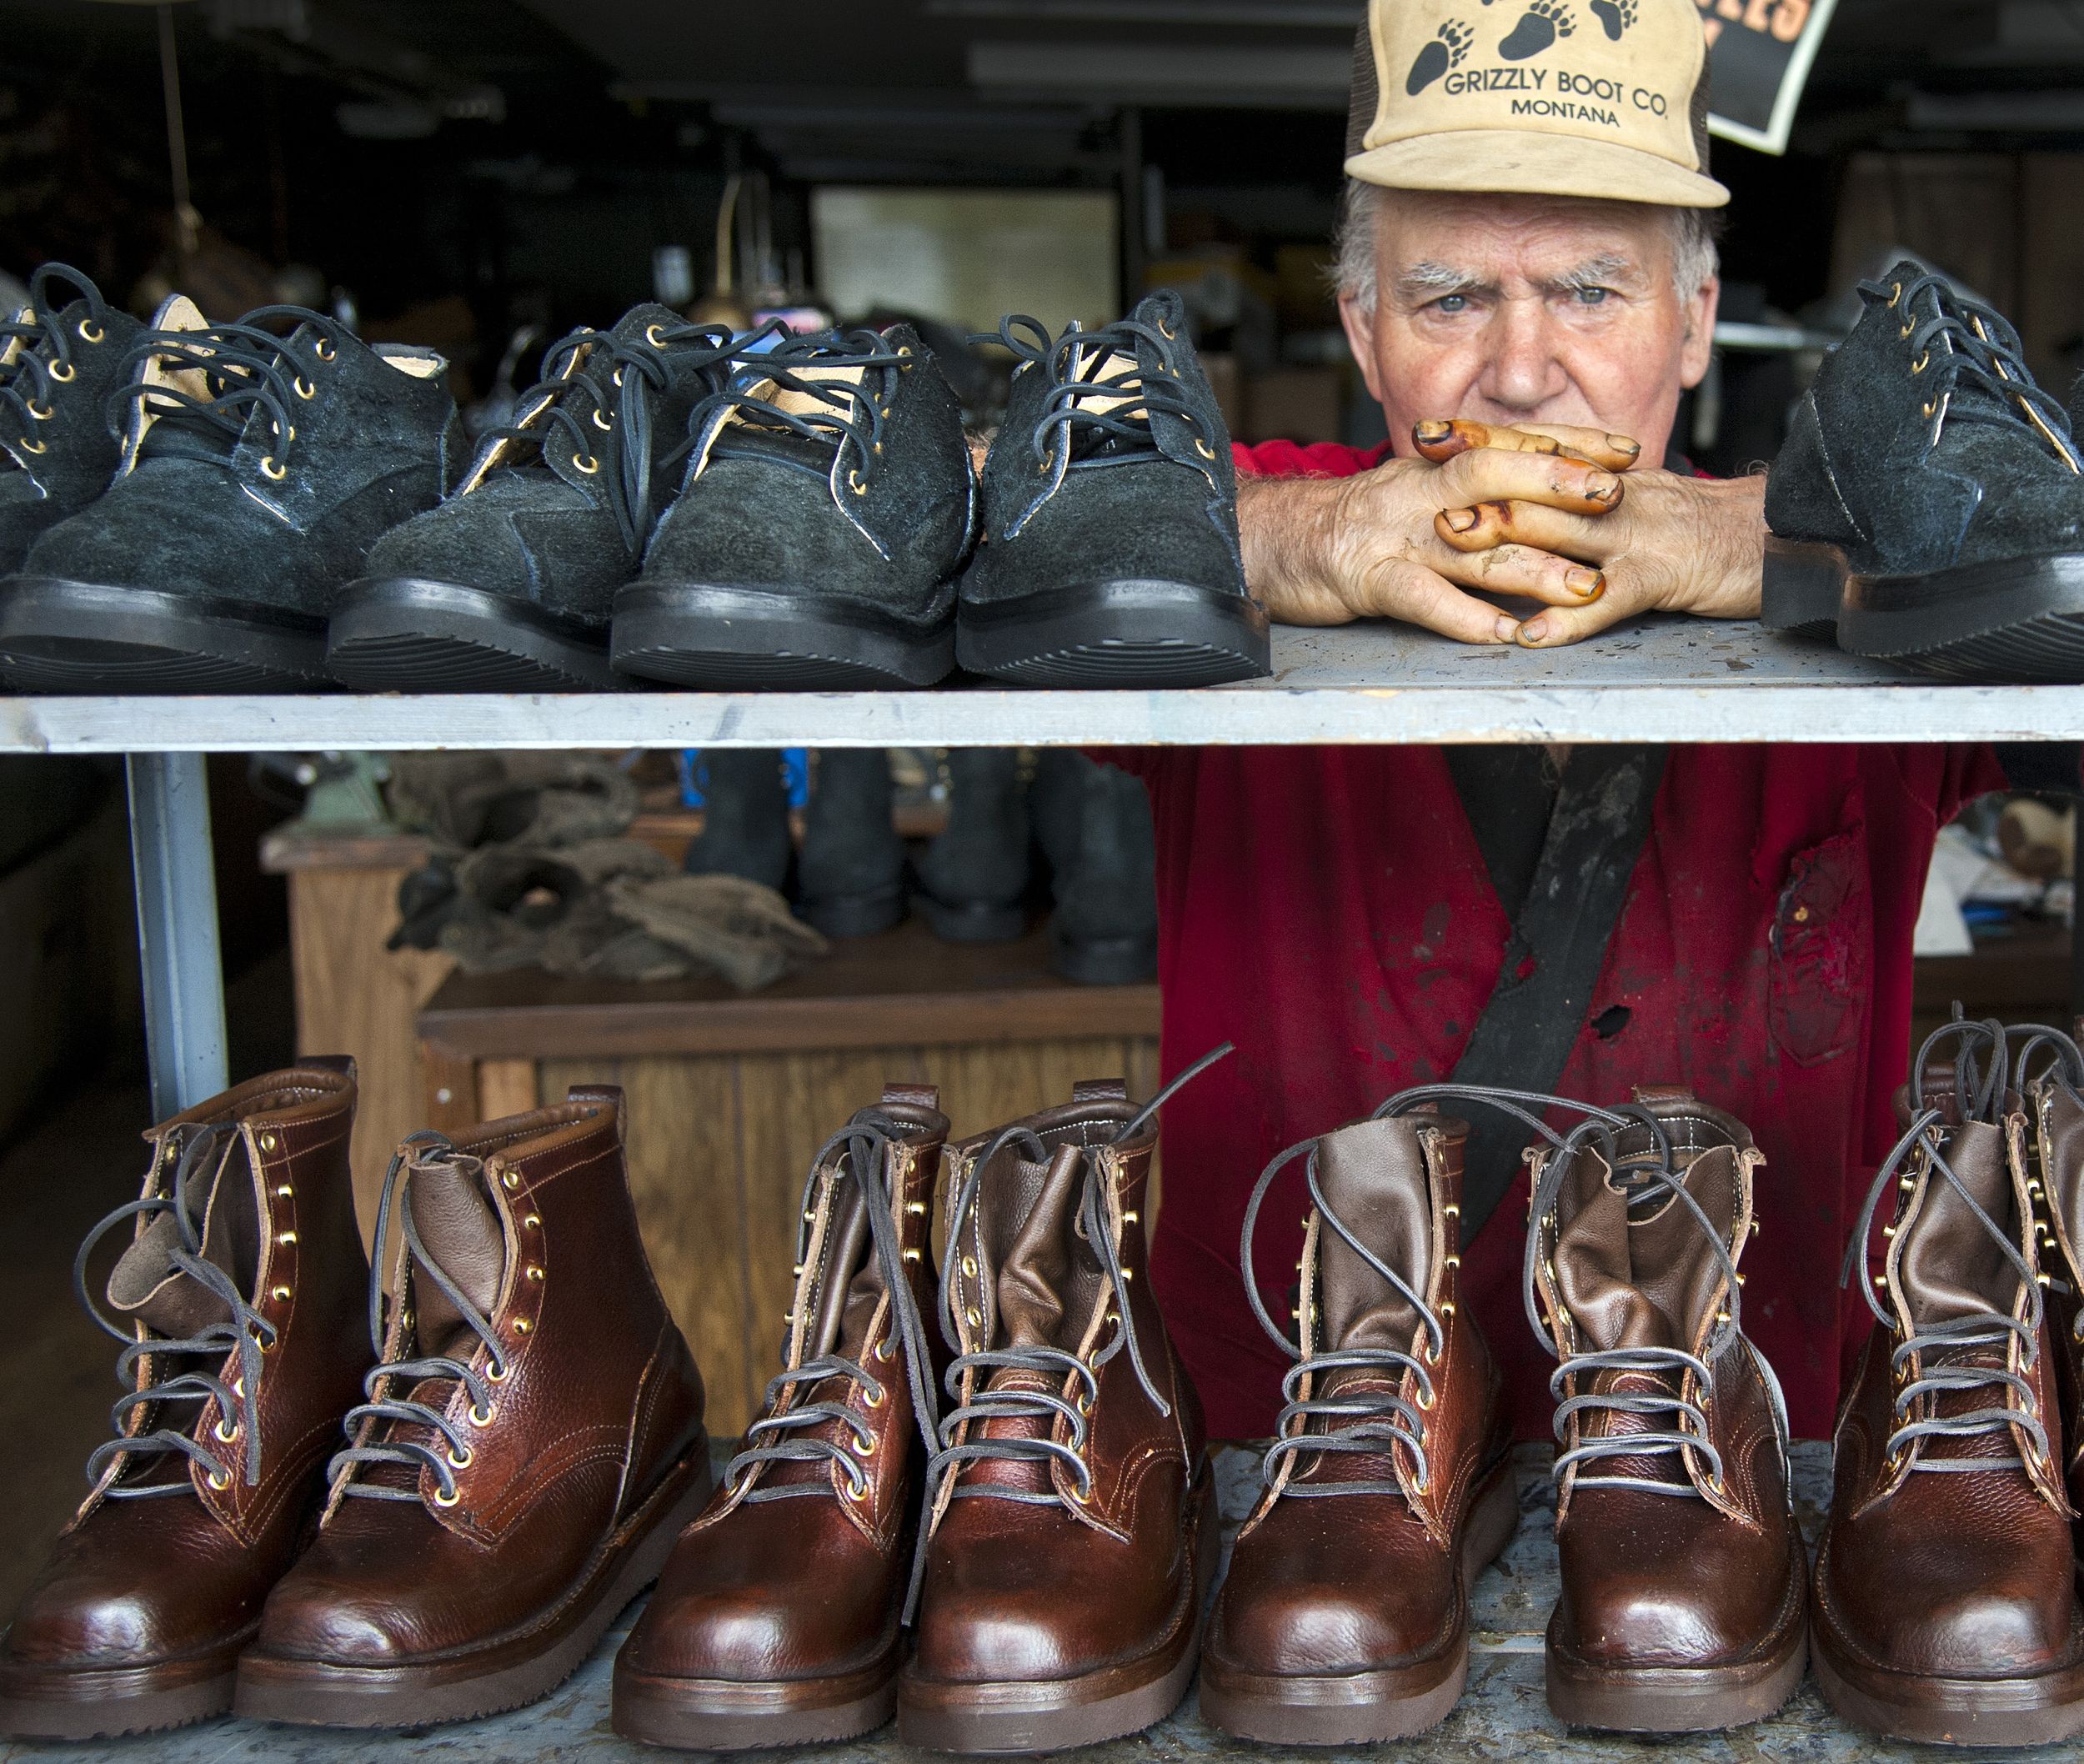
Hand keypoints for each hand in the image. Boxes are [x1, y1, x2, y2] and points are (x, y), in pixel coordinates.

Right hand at [1240, 420, 1638, 643]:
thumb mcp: (1416, 496)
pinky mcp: (1367, 578)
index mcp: (1434, 468)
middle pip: (1495, 475)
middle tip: (1615, 499)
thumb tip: (1539, 497)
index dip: (1569, 446)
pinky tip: (1506, 634)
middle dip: (1558, 484)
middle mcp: (1420, 492)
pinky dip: (1466, 616)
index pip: (1512, 444)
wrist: (1272, 543)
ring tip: (1584, 587)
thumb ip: (1472, 494)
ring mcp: (1395, 534)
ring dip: (1532, 565)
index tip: (1626, 454)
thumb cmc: (1353, 526)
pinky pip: (1424, 597)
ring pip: (1471, 543)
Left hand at [1430, 450, 1765, 647]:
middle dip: (1477, 488)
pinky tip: (1531, 633)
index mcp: (1610, 480)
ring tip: (1455, 544)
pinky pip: (1609, 598)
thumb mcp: (1644, 505)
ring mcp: (1638, 535)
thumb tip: (1537, 502)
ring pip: (1564, 531)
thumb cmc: (1710, 530)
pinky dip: (1567, 618)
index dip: (1484, 442)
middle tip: (1422, 490)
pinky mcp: (1664, 576)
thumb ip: (1592, 503)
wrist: (1784, 538)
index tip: (1430, 436)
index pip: (1538, 452)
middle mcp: (1617, 498)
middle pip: (1537, 487)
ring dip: (1506, 537)